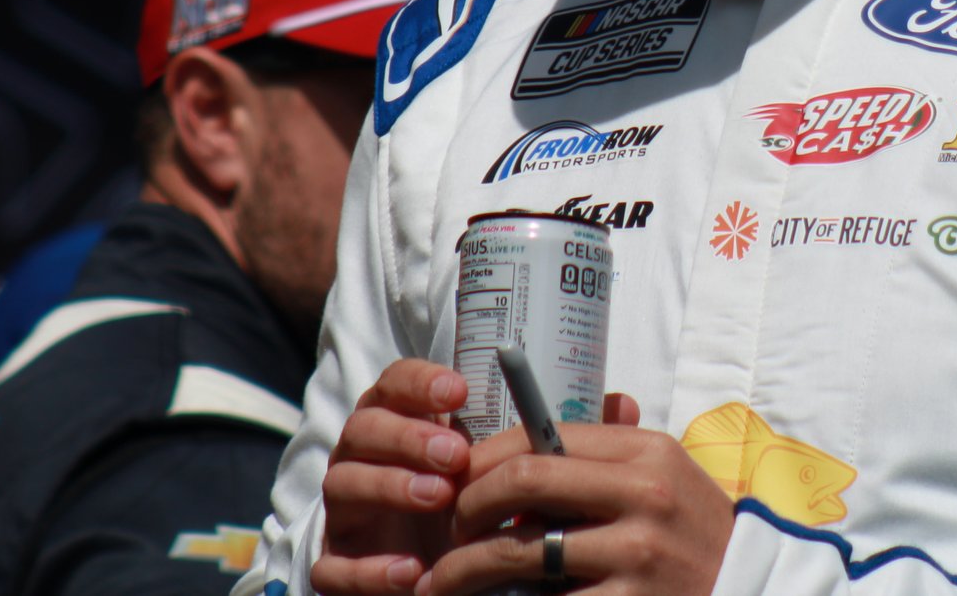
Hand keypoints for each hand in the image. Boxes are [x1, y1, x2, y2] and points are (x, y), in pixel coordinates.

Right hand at [312, 358, 654, 595]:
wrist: (451, 584)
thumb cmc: (486, 513)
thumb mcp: (520, 475)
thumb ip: (559, 438)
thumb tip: (624, 402)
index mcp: (408, 425)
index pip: (397, 384)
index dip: (421, 381)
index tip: (459, 388)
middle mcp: (370, 460)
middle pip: (365, 426)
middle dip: (408, 434)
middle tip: (454, 452)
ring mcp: (349, 512)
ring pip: (342, 482)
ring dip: (389, 486)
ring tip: (440, 498)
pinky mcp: (337, 564)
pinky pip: (332, 563)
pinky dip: (368, 567)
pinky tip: (411, 570)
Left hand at [431, 415, 731, 595]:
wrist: (748, 590)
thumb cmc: (693, 535)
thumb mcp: (664, 479)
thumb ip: (606, 457)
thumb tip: (526, 442)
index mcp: (648, 452)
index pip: (542, 438)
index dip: (485, 459)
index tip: (460, 482)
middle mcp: (645, 494)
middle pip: (523, 480)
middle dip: (468, 506)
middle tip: (450, 530)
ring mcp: (638, 553)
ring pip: (522, 550)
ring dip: (466, 568)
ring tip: (444, 580)